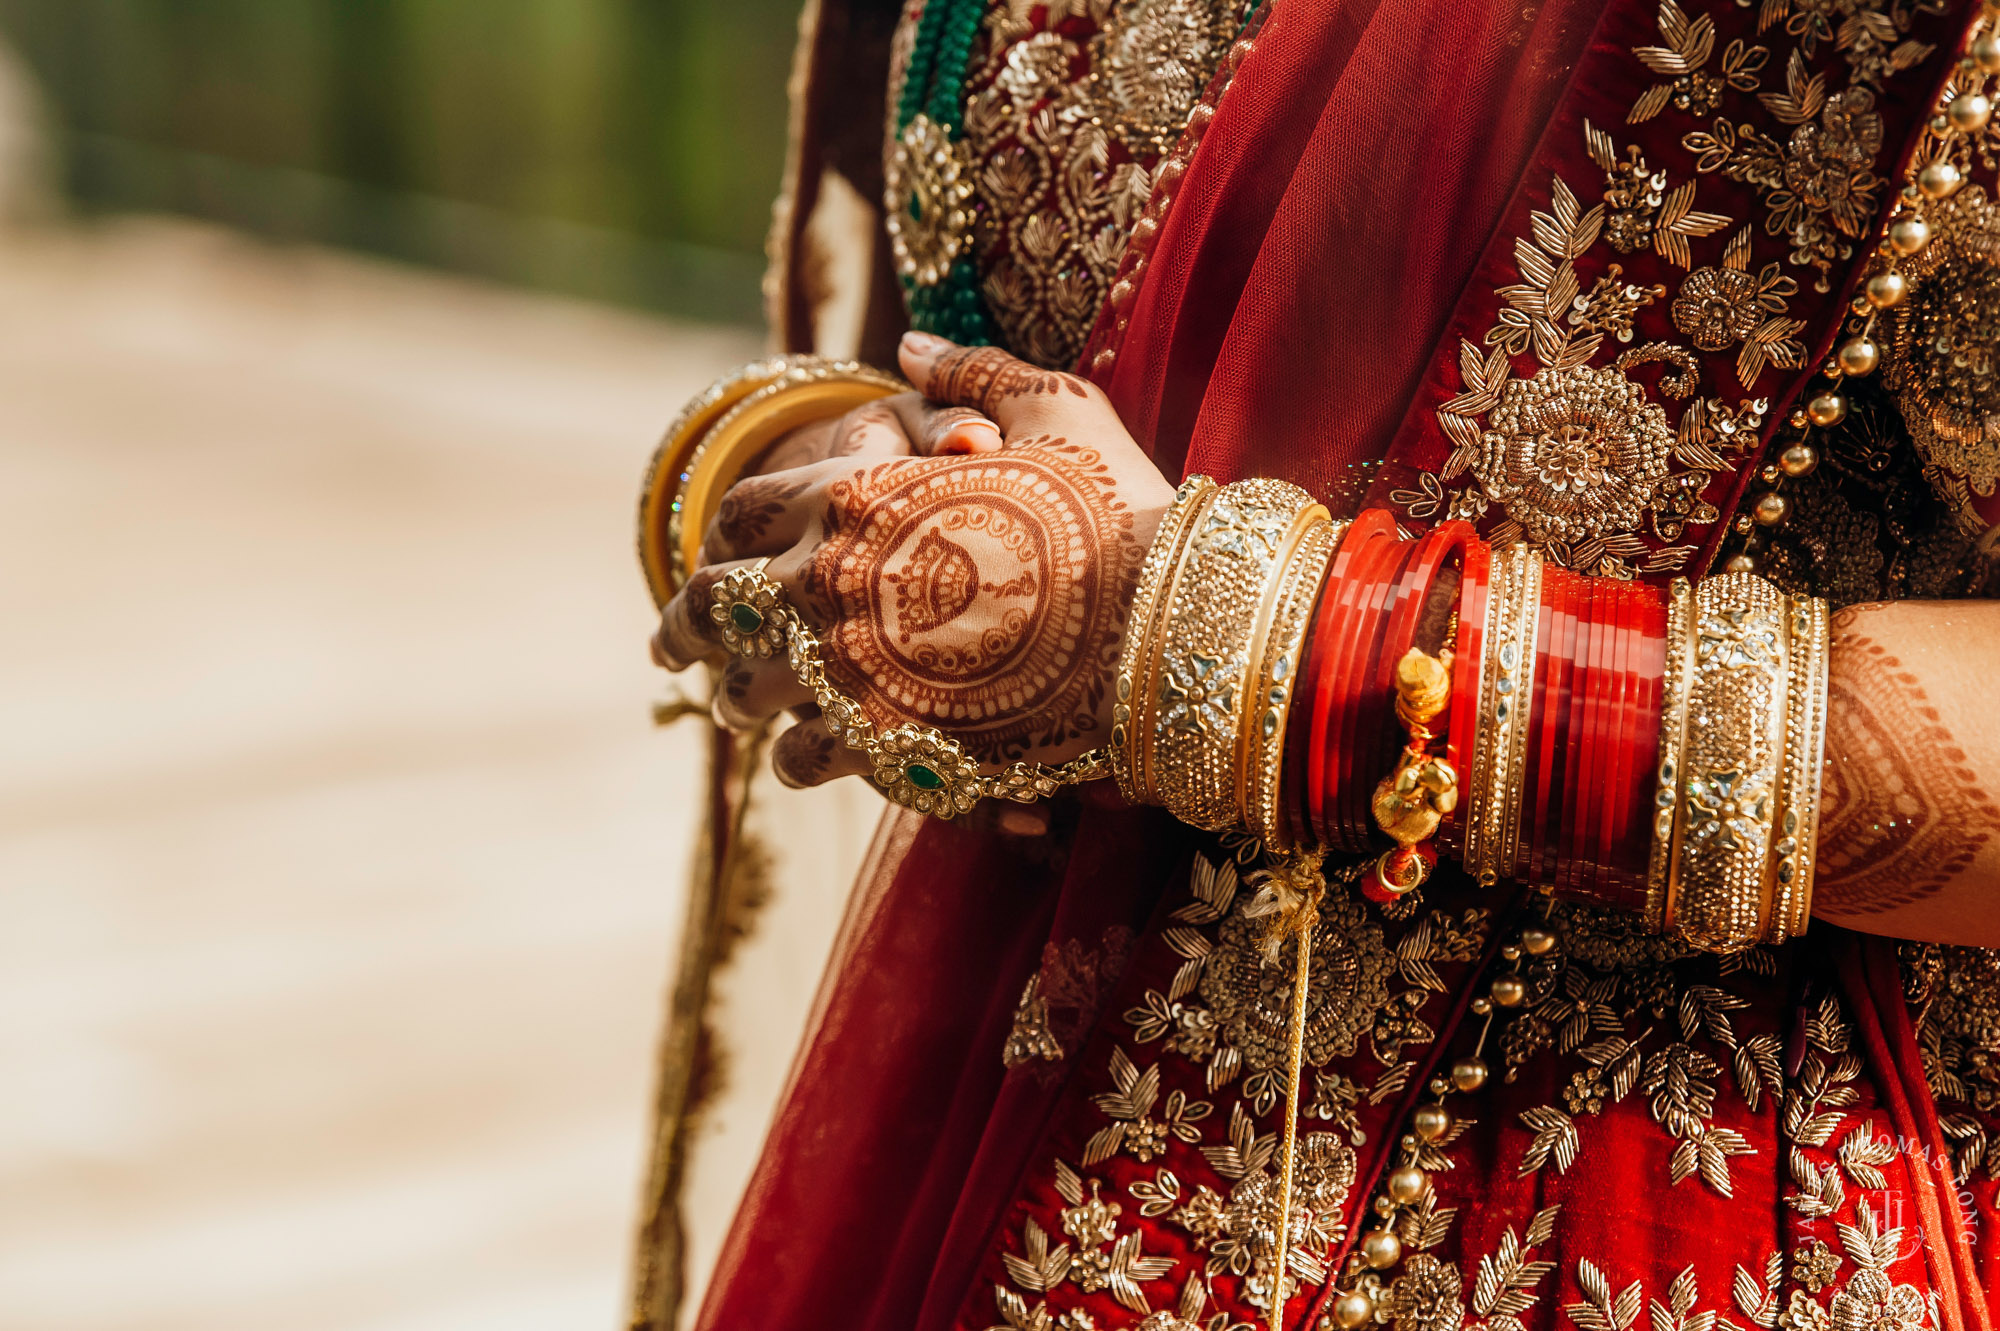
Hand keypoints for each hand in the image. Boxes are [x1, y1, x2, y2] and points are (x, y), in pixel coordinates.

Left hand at [653, 333, 1176, 791]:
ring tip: (738, 713)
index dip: (721, 535)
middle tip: (671, 653)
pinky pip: (808, 761)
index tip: (707, 557)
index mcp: (855, 497)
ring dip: (740, 703)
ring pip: (749, 697)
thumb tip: (910, 345)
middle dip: (686, 631)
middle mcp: (831, 583)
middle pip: (715, 610)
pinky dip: (801, 760)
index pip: (743, 511)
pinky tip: (807, 761)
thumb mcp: (1054, 410)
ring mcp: (852, 671)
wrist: (1171, 627)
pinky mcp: (889, 745)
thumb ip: (971, 372)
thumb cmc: (1117, 510)